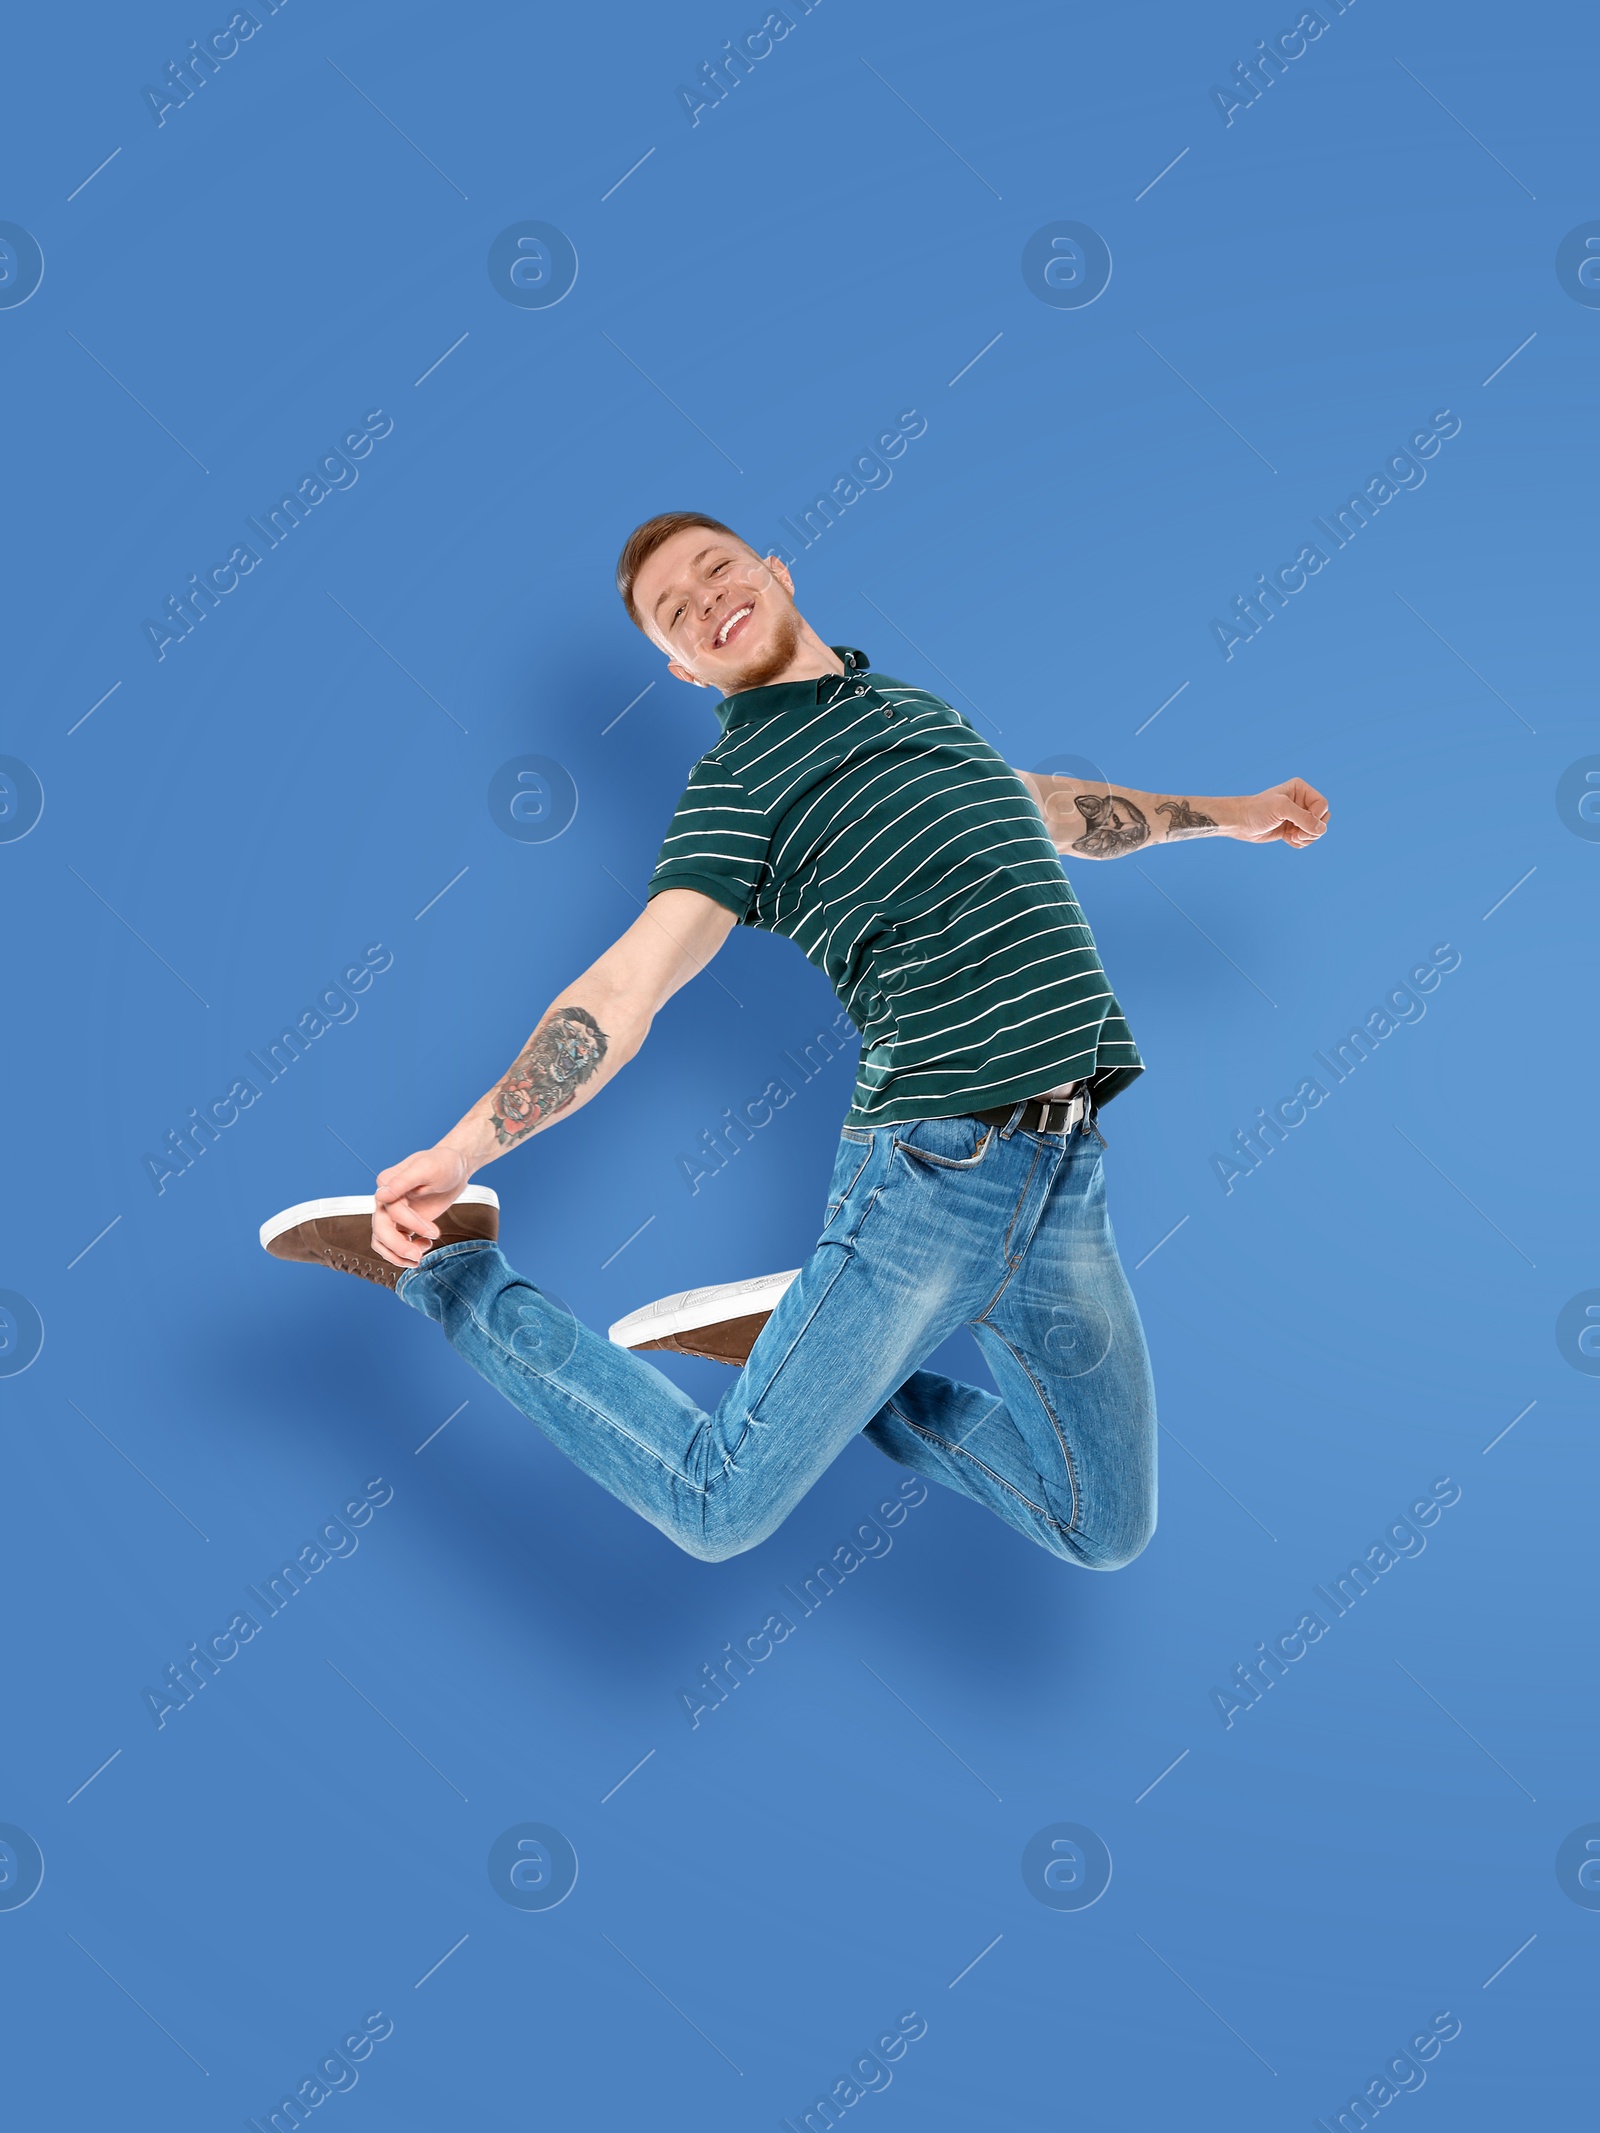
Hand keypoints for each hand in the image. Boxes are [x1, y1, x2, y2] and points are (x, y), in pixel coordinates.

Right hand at [372, 1142, 470, 1268]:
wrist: (455, 1168)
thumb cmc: (442, 1164)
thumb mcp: (426, 1168)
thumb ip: (403, 1182)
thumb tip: (380, 1196)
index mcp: (387, 1183)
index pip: (391, 1211)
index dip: (411, 1224)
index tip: (435, 1232)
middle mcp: (385, 1199)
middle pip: (381, 1230)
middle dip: (398, 1246)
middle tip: (419, 1256)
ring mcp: (392, 1213)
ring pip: (382, 1241)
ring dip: (397, 1255)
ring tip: (419, 1258)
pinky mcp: (403, 1223)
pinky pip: (395, 1243)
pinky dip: (405, 1252)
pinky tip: (425, 1246)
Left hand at [1228, 779, 1328, 848]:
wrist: (1240, 822)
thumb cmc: (1258, 810)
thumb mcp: (1282, 809)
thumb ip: (1304, 818)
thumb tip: (1321, 830)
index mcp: (1301, 789)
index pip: (1322, 805)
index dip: (1316, 818)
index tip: (1301, 826)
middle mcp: (1301, 801)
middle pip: (1322, 819)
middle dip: (1312, 830)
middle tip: (1297, 834)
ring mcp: (1297, 816)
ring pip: (1315, 831)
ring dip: (1306, 838)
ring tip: (1291, 837)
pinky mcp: (1291, 829)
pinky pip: (1305, 839)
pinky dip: (1299, 842)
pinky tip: (1286, 839)